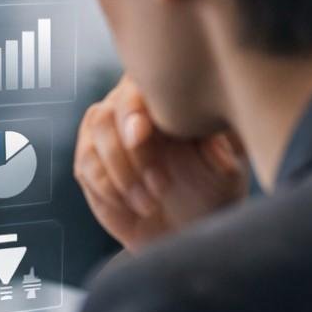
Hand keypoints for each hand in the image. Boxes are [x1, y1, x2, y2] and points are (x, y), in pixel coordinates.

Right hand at [74, 75, 248, 251]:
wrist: (187, 226)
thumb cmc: (211, 191)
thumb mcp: (225, 174)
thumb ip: (218, 153)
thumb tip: (208, 140)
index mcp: (165, 98)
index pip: (141, 84)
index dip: (136, 107)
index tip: (141, 134)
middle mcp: (131, 108)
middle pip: (112, 111)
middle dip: (131, 152)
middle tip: (160, 187)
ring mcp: (106, 133)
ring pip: (95, 135)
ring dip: (121, 174)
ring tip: (151, 204)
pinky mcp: (90, 163)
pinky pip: (86, 167)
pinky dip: (108, 189)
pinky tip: (135, 207)